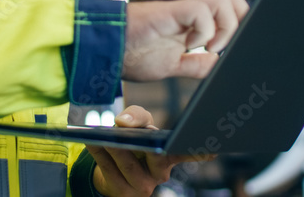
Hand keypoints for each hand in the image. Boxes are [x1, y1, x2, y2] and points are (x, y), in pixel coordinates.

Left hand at [88, 106, 214, 196]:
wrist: (112, 169)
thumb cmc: (133, 142)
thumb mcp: (138, 123)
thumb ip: (137, 115)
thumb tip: (123, 122)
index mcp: (171, 155)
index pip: (188, 153)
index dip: (199, 152)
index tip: (212, 149)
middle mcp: (161, 173)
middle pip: (156, 157)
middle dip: (143, 144)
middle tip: (126, 131)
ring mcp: (143, 187)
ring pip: (129, 165)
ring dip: (113, 148)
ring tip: (101, 135)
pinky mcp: (123, 194)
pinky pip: (110, 171)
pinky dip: (99, 154)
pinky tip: (91, 142)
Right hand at [122, 0, 248, 80]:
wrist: (106, 49)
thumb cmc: (132, 53)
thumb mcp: (173, 65)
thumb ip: (195, 64)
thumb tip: (219, 65)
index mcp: (194, 24)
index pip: (230, 11)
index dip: (242, 23)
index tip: (238, 46)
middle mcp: (191, 13)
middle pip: (232, 0)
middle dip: (239, 23)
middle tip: (225, 47)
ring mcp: (180, 11)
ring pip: (221, 0)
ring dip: (224, 28)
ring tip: (210, 47)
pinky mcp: (169, 13)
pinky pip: (199, 11)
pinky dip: (204, 31)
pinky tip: (191, 45)